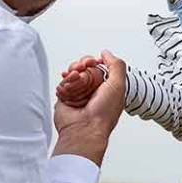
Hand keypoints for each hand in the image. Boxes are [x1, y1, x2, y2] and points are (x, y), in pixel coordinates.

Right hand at [53, 50, 127, 164]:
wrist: (84, 129)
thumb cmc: (103, 113)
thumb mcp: (118, 85)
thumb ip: (116, 65)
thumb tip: (107, 53)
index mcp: (106, 86)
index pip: (98, 65)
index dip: (94, 61)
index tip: (93, 61)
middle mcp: (92, 89)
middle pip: (83, 66)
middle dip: (82, 64)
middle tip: (82, 67)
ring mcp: (78, 92)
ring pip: (72, 72)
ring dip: (73, 72)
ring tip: (75, 78)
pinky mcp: (65, 96)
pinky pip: (62, 82)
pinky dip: (65, 82)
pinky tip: (69, 86)